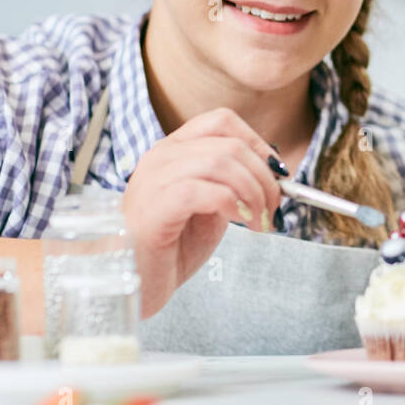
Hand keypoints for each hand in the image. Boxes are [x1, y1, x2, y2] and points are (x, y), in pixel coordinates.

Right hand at [121, 107, 282, 318]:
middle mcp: (161, 156)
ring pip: (221, 162)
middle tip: (274, 208)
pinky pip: (205, 189)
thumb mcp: (209, 210)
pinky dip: (234, 203)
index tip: (277, 173)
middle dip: (264, 177)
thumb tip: (272, 177)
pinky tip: (242, 222)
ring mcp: (154, 179)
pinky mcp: (154, 206)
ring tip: (260, 221)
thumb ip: (232, 187)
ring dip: (253, 192)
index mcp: (173, 150)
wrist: (127, 284)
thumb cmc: (168, 249)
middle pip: (229, 144)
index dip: (257, 143)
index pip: (221, 121)